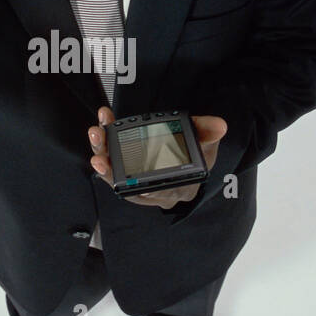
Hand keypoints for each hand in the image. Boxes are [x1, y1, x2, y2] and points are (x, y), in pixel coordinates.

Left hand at [87, 106, 226, 208]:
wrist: (187, 165)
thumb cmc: (194, 160)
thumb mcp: (206, 149)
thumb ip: (208, 135)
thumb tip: (219, 126)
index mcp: (168, 187)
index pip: (148, 191)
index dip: (134, 185)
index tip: (125, 176)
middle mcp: (146, 186)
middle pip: (121, 180)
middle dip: (108, 165)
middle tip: (101, 144)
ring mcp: (133, 176)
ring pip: (112, 168)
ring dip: (101, 149)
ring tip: (97, 131)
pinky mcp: (126, 163)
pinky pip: (112, 155)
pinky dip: (105, 141)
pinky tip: (102, 125)